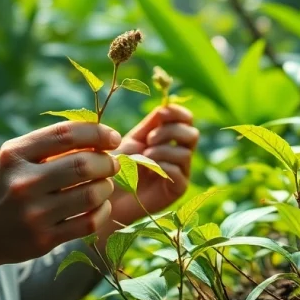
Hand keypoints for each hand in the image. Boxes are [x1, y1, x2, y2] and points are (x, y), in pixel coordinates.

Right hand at [0, 121, 121, 289]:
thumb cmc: (6, 185)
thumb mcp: (16, 157)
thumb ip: (51, 143)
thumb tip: (102, 135)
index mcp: (15, 155)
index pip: (66, 134)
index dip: (98, 133)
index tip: (113, 138)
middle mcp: (22, 183)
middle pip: (83, 165)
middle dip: (107, 162)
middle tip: (112, 163)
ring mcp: (33, 214)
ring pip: (90, 195)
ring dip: (107, 186)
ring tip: (105, 184)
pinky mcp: (43, 240)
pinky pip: (88, 222)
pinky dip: (103, 211)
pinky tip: (100, 205)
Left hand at [104, 105, 198, 230]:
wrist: (106, 193)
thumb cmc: (116, 166)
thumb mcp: (133, 139)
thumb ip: (151, 123)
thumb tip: (166, 106)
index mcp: (169, 138)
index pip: (187, 120)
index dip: (178, 113)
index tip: (161, 114)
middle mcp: (178, 154)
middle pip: (192, 134)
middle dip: (170, 132)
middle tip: (149, 139)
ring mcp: (180, 172)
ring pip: (186, 153)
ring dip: (163, 150)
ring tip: (145, 157)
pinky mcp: (177, 190)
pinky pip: (179, 171)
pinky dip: (163, 166)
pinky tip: (148, 170)